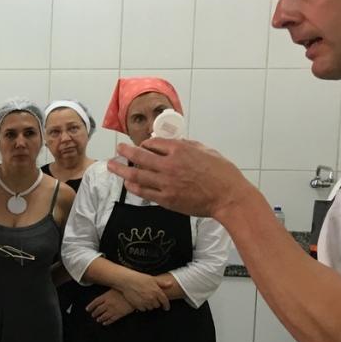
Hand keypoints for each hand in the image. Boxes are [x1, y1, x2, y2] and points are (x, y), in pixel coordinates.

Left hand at [87, 289, 133, 325]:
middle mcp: (107, 304)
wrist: (134, 296)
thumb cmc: (125, 290)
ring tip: (98, 320)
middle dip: (95, 313)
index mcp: (105, 297)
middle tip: (93, 315)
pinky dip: (107, 322)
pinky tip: (105, 323)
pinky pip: (111, 320)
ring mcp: (113, 310)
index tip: (88, 309)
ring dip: (100, 318)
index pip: (95, 303)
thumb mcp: (115, 287)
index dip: (90, 306)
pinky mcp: (119, 314)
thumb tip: (104, 291)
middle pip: (98, 310)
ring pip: (103, 316)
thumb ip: (108, 291)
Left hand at [108, 139, 252, 219]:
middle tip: (118, 149)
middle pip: (139, 156)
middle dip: (125, 151)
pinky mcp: (166, 199)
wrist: (229, 197)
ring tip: (111, 165)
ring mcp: (166, 183)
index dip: (145, 144)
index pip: (153, 143)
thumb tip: (176, 142)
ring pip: (136, 174)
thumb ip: (188, 145)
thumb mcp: (206, 151)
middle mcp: (169, 165)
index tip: (142, 146)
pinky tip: (127, 183)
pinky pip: (143, 192)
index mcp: (180, 150)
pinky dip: (133, 186)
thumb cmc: (223, 173)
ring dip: (121, 169)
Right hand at [116, 271, 170, 311]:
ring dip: (149, 305)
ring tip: (145, 299)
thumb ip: (162, 283)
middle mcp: (152, 298)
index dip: (166, 305)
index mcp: (157, 291)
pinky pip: (143, 309)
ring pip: (150, 308)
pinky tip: (140, 301)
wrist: (127, 281)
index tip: (166, 307)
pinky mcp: (138, 305)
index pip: (165, 301)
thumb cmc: (139, 278)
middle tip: (152, 299)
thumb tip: (171, 284)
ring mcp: (145, 302)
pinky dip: (143, 307)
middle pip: (157, 306)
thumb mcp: (152, 278)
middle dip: (156, 303)